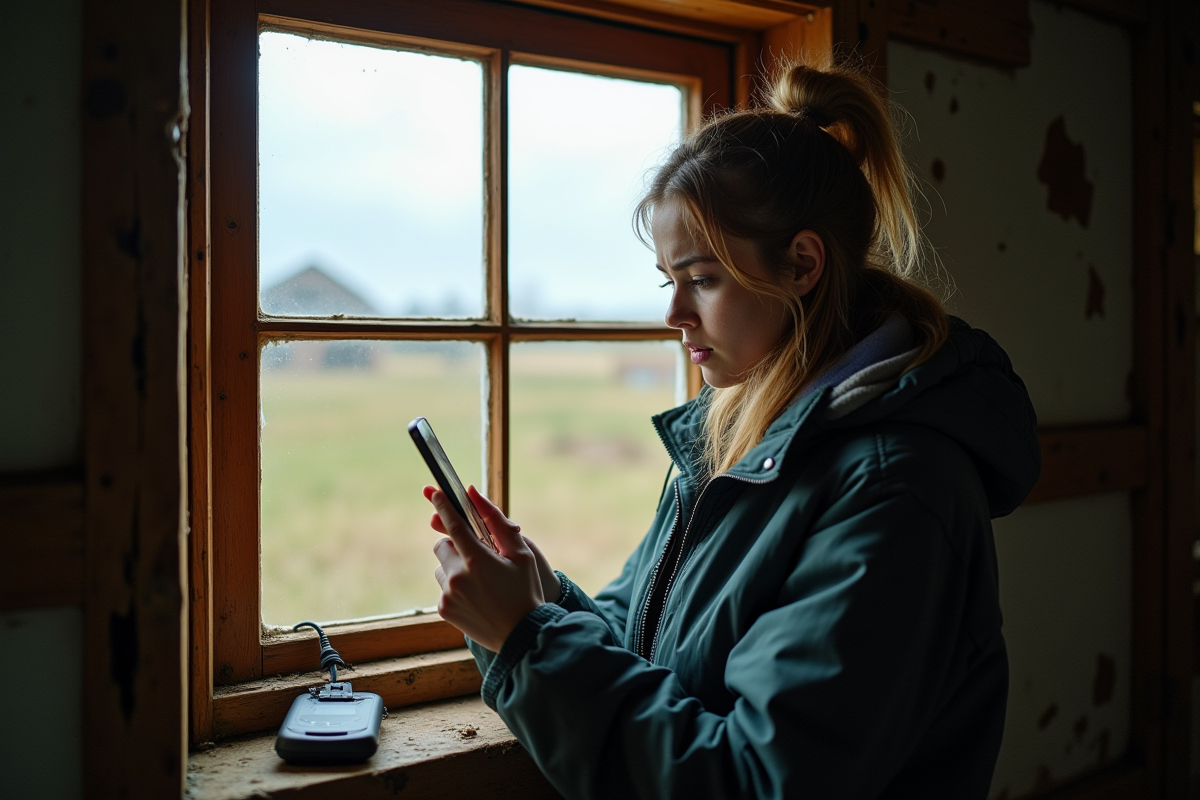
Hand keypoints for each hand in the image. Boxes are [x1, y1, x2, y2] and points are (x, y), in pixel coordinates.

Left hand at [426, 485, 561, 603]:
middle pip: (442, 545)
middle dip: (456, 544)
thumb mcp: (521, 554)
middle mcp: (458, 577)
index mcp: (478, 560)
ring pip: (441, 567)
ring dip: (455, 567)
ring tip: (480, 581)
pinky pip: (443, 588)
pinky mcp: (444, 610)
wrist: (522, 635)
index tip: (435, 493)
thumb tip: (474, 493)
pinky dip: (455, 587)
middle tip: (476, 554)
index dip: (443, 506)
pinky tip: (477, 597)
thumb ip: (497, 522)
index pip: (454, 525)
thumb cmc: (526, 590)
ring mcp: (449, 595)